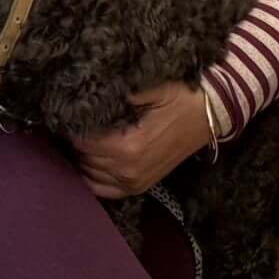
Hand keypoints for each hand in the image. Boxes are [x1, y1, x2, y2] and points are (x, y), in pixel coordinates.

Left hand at [69, 79, 210, 200]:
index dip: (72, 126)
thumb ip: (122, 91)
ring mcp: (133, 182)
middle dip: (76, 141)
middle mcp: (127, 170)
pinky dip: (91, 178)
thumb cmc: (182, 98)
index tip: (68, 113)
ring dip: (82, 157)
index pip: (82, 141)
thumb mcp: (154, 88)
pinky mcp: (139, 187)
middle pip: (83, 158)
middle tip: (73, 122)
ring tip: (81, 138)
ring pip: (90, 174)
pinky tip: (88, 163)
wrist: (209, 117)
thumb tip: (90, 91)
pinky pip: (103, 190)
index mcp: (128, 146)